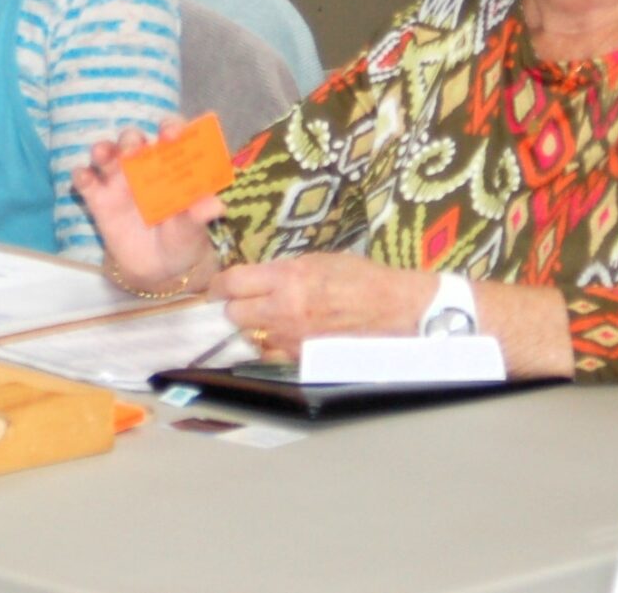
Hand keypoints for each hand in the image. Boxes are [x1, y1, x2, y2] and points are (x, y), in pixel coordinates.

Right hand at [71, 118, 225, 293]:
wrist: (158, 270)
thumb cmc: (182, 239)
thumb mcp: (192, 230)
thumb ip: (198, 215)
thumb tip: (216, 205)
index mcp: (171, 165)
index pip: (170, 135)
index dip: (170, 128)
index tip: (171, 133)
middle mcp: (143, 166)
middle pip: (133, 140)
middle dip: (131, 139)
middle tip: (133, 150)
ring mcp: (118, 181)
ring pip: (106, 154)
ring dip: (103, 149)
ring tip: (103, 155)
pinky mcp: (98, 199)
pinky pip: (85, 180)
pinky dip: (82, 175)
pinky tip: (85, 180)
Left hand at [209, 253, 432, 352]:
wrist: (396, 311)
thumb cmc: (361, 278)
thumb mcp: (317, 260)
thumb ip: (282, 270)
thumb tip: (257, 277)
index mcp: (287, 278)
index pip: (232, 282)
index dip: (221, 284)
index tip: (221, 285)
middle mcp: (284, 310)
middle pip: (233, 313)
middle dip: (234, 306)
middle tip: (245, 302)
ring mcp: (292, 338)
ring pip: (249, 337)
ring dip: (253, 328)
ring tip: (268, 319)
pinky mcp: (303, 358)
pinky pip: (271, 354)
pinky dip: (271, 346)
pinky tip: (284, 336)